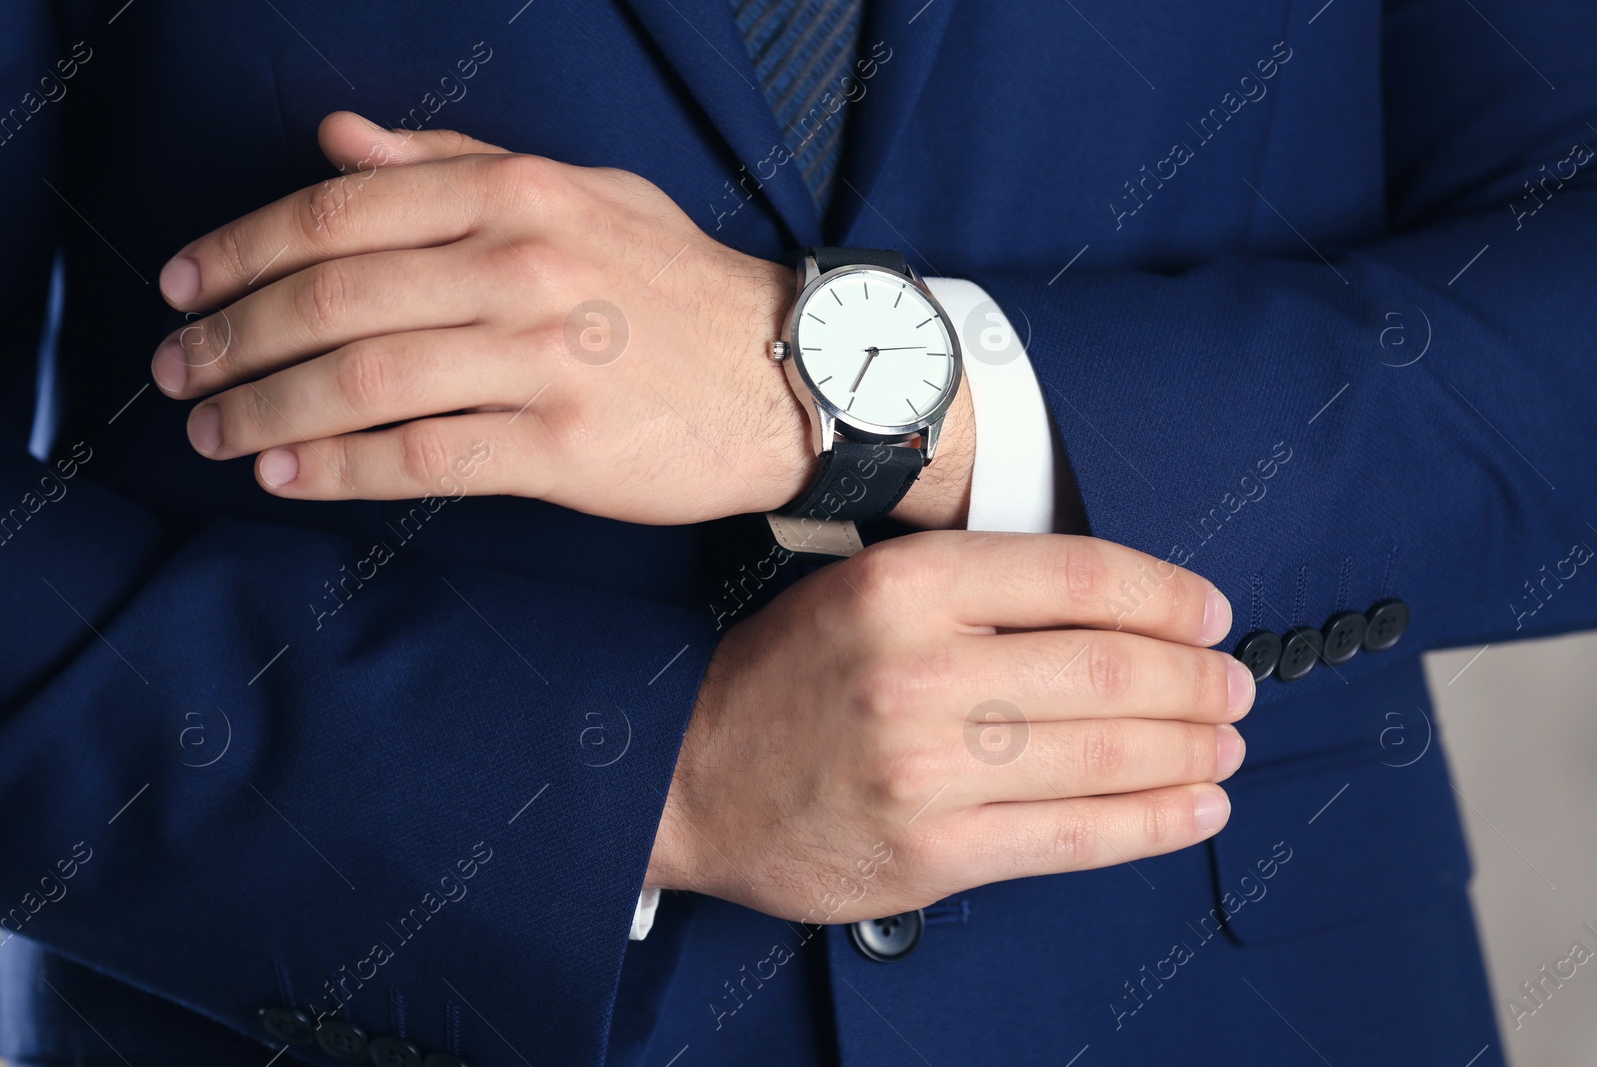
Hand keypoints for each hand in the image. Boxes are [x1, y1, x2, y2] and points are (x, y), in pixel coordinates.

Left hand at [151, 112, 973, 526]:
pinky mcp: (563, 446)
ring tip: (211, 432)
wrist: (794, 376)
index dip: (241, 250)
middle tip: (178, 372)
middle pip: (333, 300)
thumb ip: (456, 165)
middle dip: (232, 340)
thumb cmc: (680, 287)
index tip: (182, 285)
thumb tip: (338, 142)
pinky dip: (337, 469)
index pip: (341, 213)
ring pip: (362, 382)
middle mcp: (523, 267)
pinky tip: (285, 475)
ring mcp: (543, 359)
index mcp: (518, 194)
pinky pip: (420, 458)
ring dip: (264, 411)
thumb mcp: (580, 193)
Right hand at [648, 531, 1253, 923]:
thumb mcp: (861, 589)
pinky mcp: (933, 851)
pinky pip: (1075, 836)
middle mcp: (919, 669)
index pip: (1080, 576)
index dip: (1167, 596)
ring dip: (1192, 750)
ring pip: (1105, 753)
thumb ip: (975, 589)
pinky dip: (1153, 822)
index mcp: (906, 586)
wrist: (685, 777)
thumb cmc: (780, 681)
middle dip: (1197, 680)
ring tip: (1227, 745)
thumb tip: (1114, 611)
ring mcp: (927, 768)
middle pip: (1108, 669)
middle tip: (1234, 685)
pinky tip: (1198, 809)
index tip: (1210, 612)